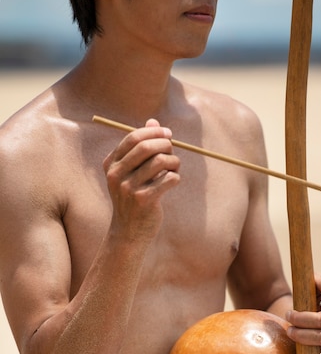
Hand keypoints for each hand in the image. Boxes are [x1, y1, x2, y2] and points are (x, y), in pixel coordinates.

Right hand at [103, 119, 179, 241]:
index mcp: (111, 164)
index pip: (132, 138)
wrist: (129, 232)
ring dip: (174, 162)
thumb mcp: (132, 172)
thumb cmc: (133, 198)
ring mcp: (128, 188)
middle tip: (173, 151)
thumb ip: (141, 147)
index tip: (168, 134)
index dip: (153, 132)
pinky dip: (175, 177)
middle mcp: (116, 175)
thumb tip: (154, 121)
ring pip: (160, 162)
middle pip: (146, 147)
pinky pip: (168, 179)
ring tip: (175, 168)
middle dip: (165, 145)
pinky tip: (172, 181)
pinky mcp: (143, 200)